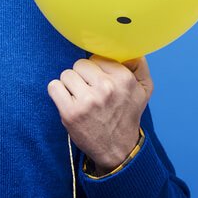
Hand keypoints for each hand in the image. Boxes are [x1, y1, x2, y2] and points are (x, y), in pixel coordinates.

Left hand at [47, 54, 153, 171]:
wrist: (118, 150)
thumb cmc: (127, 116)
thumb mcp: (144, 90)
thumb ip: (139, 65)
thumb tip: (130, 47)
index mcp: (124, 78)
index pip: (96, 57)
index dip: (96, 70)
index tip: (101, 83)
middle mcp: (106, 87)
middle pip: (79, 64)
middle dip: (82, 77)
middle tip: (90, 93)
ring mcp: (87, 101)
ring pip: (66, 74)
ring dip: (70, 86)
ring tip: (80, 99)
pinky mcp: (71, 113)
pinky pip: (54, 87)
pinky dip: (58, 93)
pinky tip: (68, 103)